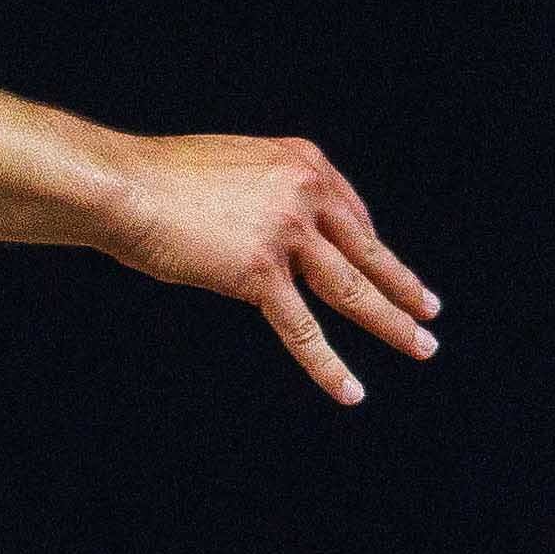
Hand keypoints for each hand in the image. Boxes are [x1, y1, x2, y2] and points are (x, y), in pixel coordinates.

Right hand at [99, 134, 440, 404]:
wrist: (123, 187)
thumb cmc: (160, 180)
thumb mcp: (234, 168)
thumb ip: (270, 193)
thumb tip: (282, 230)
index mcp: (302, 163)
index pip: (353, 213)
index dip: (371, 247)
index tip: (385, 270)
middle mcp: (304, 193)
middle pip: (366, 250)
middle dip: (403, 286)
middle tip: (431, 311)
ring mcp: (286, 234)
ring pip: (351, 289)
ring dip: (392, 322)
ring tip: (422, 346)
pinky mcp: (259, 273)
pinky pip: (303, 328)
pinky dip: (329, 364)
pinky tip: (351, 390)